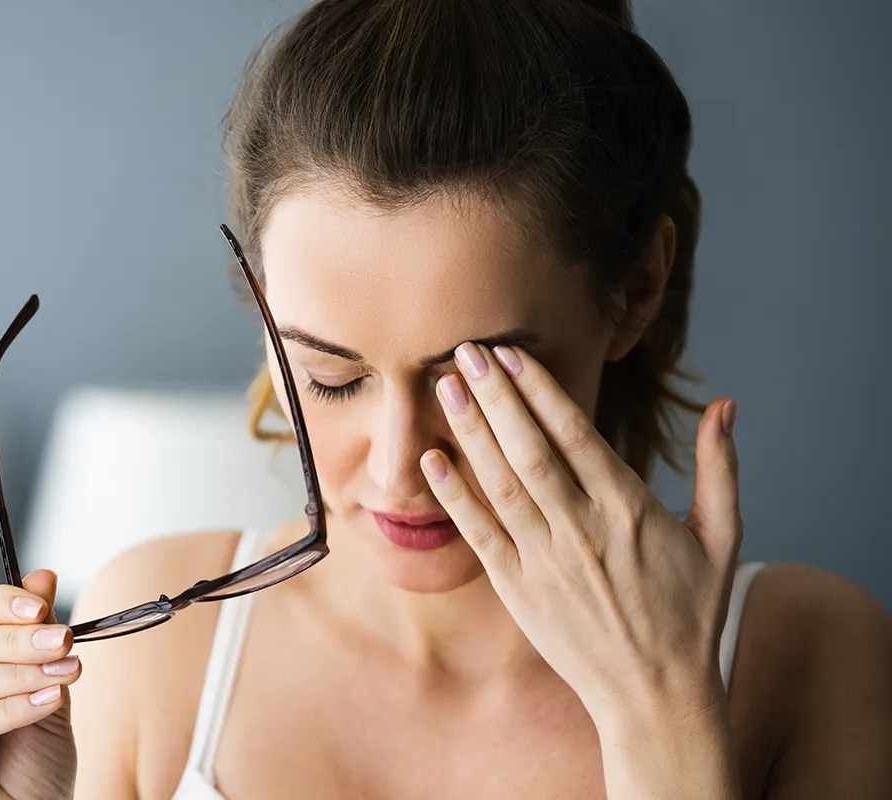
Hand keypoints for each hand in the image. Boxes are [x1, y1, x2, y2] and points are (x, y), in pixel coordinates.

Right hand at [0, 570, 81, 799]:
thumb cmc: (31, 763)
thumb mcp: (46, 687)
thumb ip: (39, 635)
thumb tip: (43, 576)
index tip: (43, 608)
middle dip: (17, 639)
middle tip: (65, 643)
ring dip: (20, 673)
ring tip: (65, 674)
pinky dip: (9, 710)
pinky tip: (46, 705)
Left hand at [422, 342, 741, 729]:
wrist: (656, 696)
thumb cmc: (690, 613)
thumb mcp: (723, 538)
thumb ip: (720, 469)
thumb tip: (726, 406)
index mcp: (630, 509)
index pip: (576, 435)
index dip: (540, 390)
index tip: (512, 353)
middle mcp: (584, 530)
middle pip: (530, 451)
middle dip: (496, 397)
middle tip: (465, 351)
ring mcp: (547, 562)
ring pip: (501, 486)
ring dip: (470, 435)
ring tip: (445, 389)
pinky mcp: (519, 590)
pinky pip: (481, 535)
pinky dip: (455, 497)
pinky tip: (432, 461)